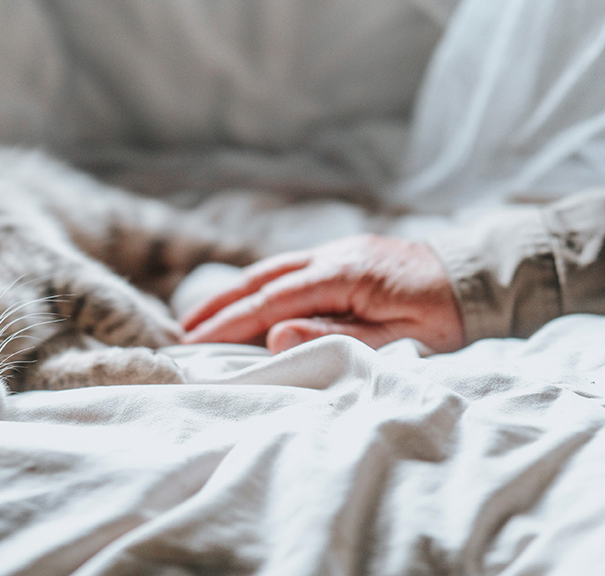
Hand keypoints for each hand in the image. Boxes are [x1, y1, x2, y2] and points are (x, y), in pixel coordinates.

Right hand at [180, 234, 464, 352]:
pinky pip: (288, 268)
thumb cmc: (445, 314)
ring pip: (270, 269)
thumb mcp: (398, 335)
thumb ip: (336, 335)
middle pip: (260, 278)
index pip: (271, 300)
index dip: (230, 322)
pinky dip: (258, 284)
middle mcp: (332, 255)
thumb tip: (275, 334)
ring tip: (201, 315)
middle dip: (218, 304)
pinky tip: (246, 297)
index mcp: (343, 274)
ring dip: (233, 292)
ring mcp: (336, 251)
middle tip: (183, 329)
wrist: (481, 275)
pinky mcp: (343, 255)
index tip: (196, 342)